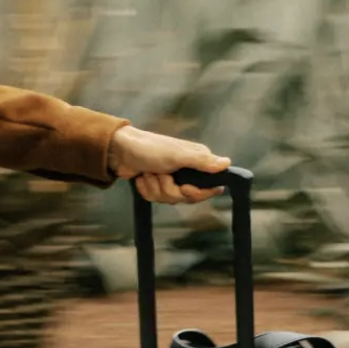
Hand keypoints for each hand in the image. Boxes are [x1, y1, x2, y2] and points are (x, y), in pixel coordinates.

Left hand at [108, 126, 230, 204]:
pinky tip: (141, 177)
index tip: (186, 188)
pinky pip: (155, 199)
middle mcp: (187, 171)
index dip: (198, 193)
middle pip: (186, 197)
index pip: (209, 187)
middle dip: (169, 190)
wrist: (121, 152)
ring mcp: (171, 179)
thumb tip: (227, 164)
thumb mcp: (178, 155)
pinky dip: (146, 190)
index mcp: (197, 161)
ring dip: (155, 188)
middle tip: (161, 175)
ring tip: (149, 172)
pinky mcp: (157, 186)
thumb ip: (202, 162)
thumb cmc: (151, 148)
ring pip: (168, 199)